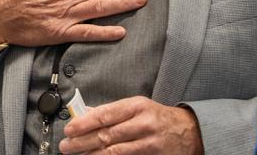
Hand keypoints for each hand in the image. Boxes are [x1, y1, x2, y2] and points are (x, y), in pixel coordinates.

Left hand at [59, 97, 201, 154]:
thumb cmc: (158, 117)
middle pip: (107, 135)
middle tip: (66, 146)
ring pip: (115, 152)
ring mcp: (150, 142)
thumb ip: (113, 112)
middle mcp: (143, 123)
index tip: (69, 129)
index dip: (84, 123)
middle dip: (82, 142)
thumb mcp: (137, 107)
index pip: (105, 114)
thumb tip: (86, 115)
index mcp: (136, 106)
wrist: (190, 131)